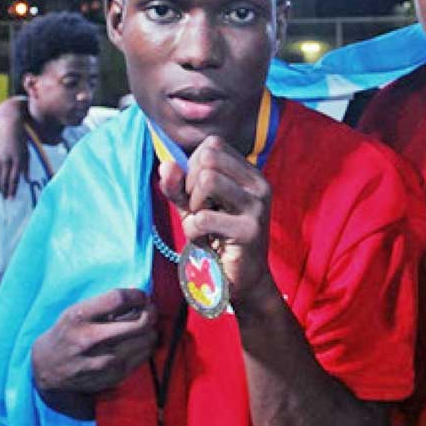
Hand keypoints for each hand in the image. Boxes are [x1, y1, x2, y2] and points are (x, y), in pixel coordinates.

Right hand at [0, 102, 30, 198]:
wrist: (10, 126)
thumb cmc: (22, 140)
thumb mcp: (27, 153)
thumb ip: (26, 167)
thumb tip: (26, 180)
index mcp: (17, 160)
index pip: (14, 179)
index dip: (12, 190)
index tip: (12, 198)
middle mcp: (6, 160)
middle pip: (4, 179)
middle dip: (4, 190)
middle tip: (5, 198)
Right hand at [31, 288, 156, 396]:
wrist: (47, 369)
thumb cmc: (65, 334)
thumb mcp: (75, 312)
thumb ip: (104, 304)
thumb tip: (138, 298)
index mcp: (79, 317)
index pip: (118, 299)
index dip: (137, 295)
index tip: (142, 296)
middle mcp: (91, 339)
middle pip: (140, 322)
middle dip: (151, 313)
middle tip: (149, 310)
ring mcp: (104, 361)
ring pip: (147, 340)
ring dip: (151, 330)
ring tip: (143, 326)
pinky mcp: (113, 376)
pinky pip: (144, 356)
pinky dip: (146, 346)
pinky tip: (137, 342)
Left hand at [158, 136, 274, 307]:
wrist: (242, 280)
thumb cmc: (217, 238)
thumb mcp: (193, 207)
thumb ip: (178, 186)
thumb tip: (165, 165)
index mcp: (250, 174)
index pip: (212, 145)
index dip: (193, 165)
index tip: (197, 193)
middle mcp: (259, 185)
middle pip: (208, 158)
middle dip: (190, 184)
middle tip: (199, 210)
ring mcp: (257, 206)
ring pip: (207, 180)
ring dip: (194, 206)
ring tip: (203, 223)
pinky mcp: (249, 230)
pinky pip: (203, 218)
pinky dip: (193, 232)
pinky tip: (206, 242)